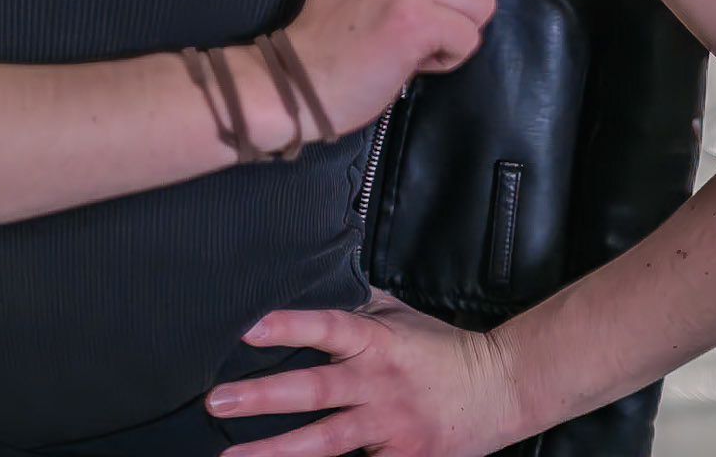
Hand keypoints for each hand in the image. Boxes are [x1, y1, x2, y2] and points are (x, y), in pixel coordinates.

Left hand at [203, 291, 523, 456]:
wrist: (498, 390)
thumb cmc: (441, 348)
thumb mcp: (398, 315)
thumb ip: (356, 305)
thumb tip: (312, 277)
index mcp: (377, 340)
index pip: (326, 327)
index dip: (287, 327)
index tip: (246, 329)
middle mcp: (378, 384)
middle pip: (313, 392)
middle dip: (261, 398)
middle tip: (217, 402)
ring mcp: (389, 427)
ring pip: (324, 442)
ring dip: (274, 450)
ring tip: (231, 456)